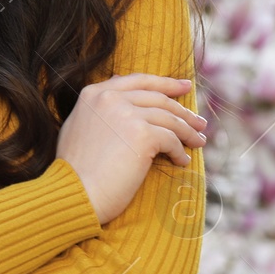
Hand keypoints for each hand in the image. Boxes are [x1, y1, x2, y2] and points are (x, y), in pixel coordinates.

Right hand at [59, 72, 207, 224]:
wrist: (75, 192)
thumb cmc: (76, 167)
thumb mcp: (81, 126)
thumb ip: (99, 107)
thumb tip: (120, 88)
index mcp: (94, 93)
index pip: (138, 81)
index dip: (165, 83)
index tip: (184, 87)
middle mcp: (109, 98)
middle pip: (158, 99)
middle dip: (183, 111)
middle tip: (199, 123)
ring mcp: (126, 114)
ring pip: (169, 119)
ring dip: (188, 132)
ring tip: (198, 143)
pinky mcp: (142, 134)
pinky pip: (171, 140)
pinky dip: (180, 151)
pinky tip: (181, 161)